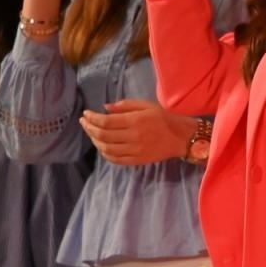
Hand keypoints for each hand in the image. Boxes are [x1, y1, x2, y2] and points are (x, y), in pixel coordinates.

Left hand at [77, 98, 193, 165]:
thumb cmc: (163, 118)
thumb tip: (105, 108)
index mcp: (135, 121)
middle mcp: (133, 136)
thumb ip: (125, 105)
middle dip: (89, 128)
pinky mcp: (137, 160)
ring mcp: (135, 150)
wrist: (181, 137)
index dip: (92, 118)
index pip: (106, 121)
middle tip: (84, 122)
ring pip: (106, 148)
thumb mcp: (146, 105)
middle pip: (103, 135)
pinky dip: (105, 153)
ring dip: (94, 141)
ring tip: (91, 133)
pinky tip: (102, 146)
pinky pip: (115, 159)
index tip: (86, 114)